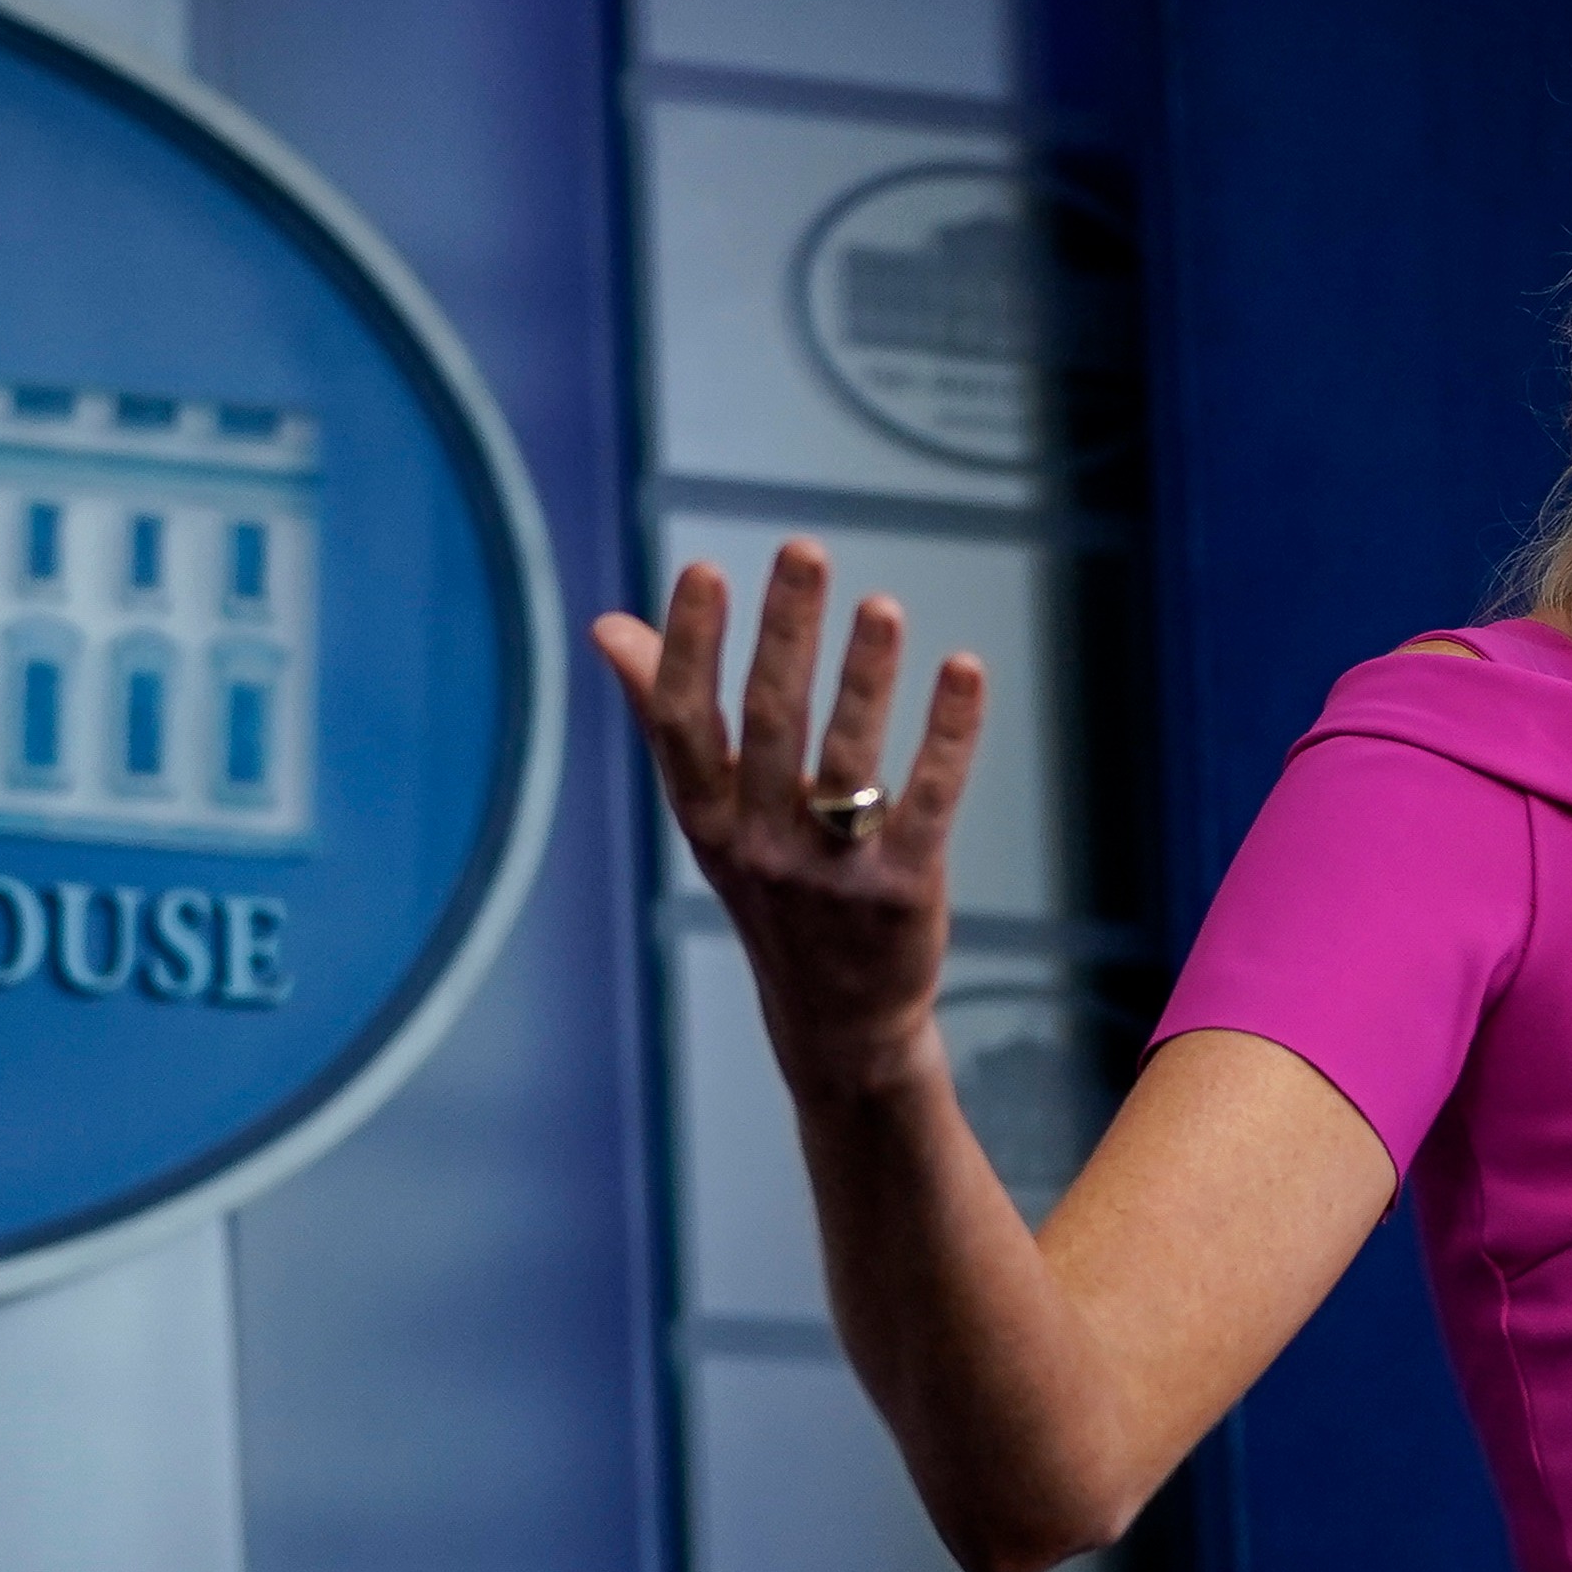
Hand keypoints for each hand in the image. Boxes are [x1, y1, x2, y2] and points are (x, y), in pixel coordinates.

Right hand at [590, 540, 984, 1102]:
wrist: (839, 1023)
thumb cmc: (771, 887)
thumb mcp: (710, 814)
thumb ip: (666, 717)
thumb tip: (607, 625)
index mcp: (707, 818)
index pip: (684, 723)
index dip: (690, 648)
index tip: (702, 571)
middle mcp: (760, 844)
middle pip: (770, 726)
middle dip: (785, 633)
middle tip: (803, 549)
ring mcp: (832, 873)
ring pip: (848, 763)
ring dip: (864, 679)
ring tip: (882, 606)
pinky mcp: (903, 892)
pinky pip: (927, 802)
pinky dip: (947, 735)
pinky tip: (964, 670)